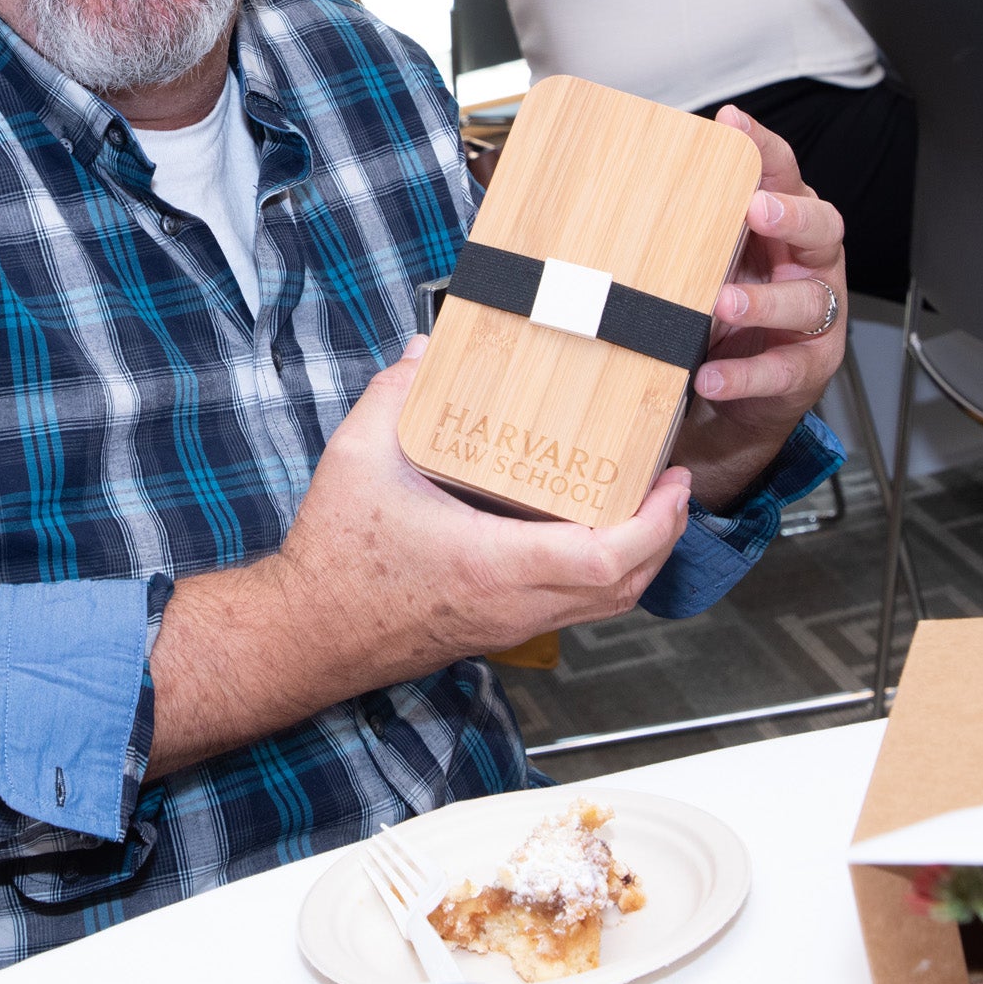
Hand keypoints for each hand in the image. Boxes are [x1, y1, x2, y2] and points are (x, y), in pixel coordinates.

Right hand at [280, 346, 694, 653]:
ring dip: (639, 558)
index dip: (656, 523)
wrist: (309, 632)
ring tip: (643, 505)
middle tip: (673, 484)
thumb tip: (425, 352)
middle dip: (665, 536)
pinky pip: (574, 607)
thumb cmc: (334, 556)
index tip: (672, 481)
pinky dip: (602, 574)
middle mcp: (514, 603)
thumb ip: (392, 395)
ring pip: (605, 604)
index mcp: (492, 563)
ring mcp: (510, 623)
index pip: (606, 558)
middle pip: (625, 586)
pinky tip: (585, 531)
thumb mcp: (356, 457)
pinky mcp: (499, 629)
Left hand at [667, 106, 847, 506]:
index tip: (732, 122)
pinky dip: (744, 374)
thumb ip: (681, 224)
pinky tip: (710, 375)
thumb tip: (604, 187)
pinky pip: (781, 369)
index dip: (762, 147)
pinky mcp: (806, 368)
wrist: (745, 385)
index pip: (782, 175)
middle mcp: (809, 262)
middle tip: (756, 208)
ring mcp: (815, 316)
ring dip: (761, 301)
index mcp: (784, 224)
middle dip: (791, 215)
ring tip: (721, 303)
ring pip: (805, 301)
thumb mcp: (705, 256)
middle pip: (822, 226)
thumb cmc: (724, 305)